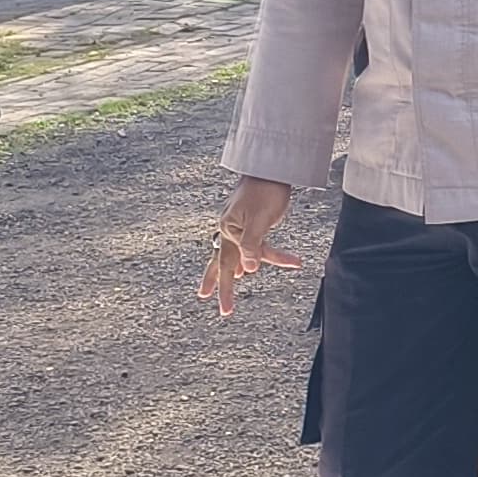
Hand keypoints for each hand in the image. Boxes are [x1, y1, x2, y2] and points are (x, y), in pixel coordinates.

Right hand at [200, 177, 303, 315]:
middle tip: (205, 298)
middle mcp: (229, 229)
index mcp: (228, 230)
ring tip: (223, 287)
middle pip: (221, 261)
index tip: (225, 309)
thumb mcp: (261, 220)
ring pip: (236, 254)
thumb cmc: (266, 191)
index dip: (226, 289)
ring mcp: (238, 225)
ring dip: (236, 270)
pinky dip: (256, 255)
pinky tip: (248, 266)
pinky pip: (252, 244)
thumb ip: (252, 245)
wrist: (273, 167)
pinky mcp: (250, 222)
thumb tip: (247, 270)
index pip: (226, 265)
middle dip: (218, 283)